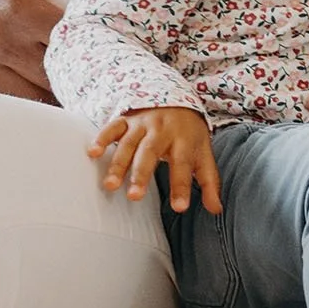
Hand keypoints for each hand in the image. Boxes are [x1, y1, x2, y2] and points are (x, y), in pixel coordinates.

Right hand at [0, 0, 96, 99]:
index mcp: (18, 9)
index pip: (72, 43)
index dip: (96, 45)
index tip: (111, 41)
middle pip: (56, 77)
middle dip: (79, 73)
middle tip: (101, 67)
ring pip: (32, 95)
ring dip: (54, 89)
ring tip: (75, 79)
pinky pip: (3, 96)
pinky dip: (24, 92)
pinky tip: (40, 81)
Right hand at [89, 107, 221, 208]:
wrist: (177, 97)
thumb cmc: (190, 134)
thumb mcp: (204, 154)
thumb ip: (209, 182)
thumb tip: (216, 209)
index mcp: (184, 140)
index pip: (183, 165)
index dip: (182, 186)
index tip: (179, 208)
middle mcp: (162, 131)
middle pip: (150, 153)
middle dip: (141, 174)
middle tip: (134, 197)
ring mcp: (142, 124)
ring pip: (129, 144)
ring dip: (118, 163)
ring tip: (110, 185)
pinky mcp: (127, 120)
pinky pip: (113, 127)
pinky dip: (102, 138)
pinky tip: (92, 153)